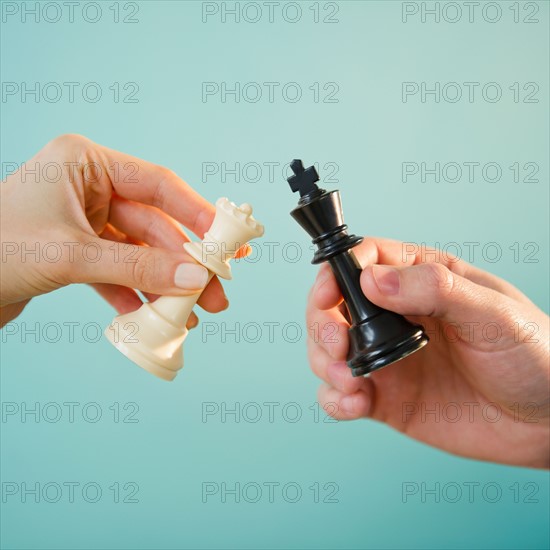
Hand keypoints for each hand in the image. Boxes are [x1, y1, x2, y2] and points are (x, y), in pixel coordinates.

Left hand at [1, 134, 232, 326]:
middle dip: (184, 263)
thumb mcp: (71, 255)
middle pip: (155, 225)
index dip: (197, 214)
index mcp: (85, 163)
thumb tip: (192, 277)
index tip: (226, 242)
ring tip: (193, 313)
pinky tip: (152, 316)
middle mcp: (89, 187)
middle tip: (216, 292)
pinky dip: (135, 294)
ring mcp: (85, 220)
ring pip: (140, 252)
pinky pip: (118, 271)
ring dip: (164, 284)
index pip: (158, 185)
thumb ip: (136, 267)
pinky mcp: (77, 251)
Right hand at [306, 237, 548, 468]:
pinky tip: (354, 403)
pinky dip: (335, 399)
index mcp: (423, 281)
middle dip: (322, 323)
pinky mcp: (386, 397)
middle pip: (334, 305)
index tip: (328, 294)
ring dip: (324, 362)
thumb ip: (434, 290)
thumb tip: (374, 279)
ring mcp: (389, 358)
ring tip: (349, 380)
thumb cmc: (536, 356)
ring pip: (330, 350)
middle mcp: (397, 316)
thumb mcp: (493, 313)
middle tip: (336, 343)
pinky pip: (343, 394)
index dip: (337, 271)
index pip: (365, 259)